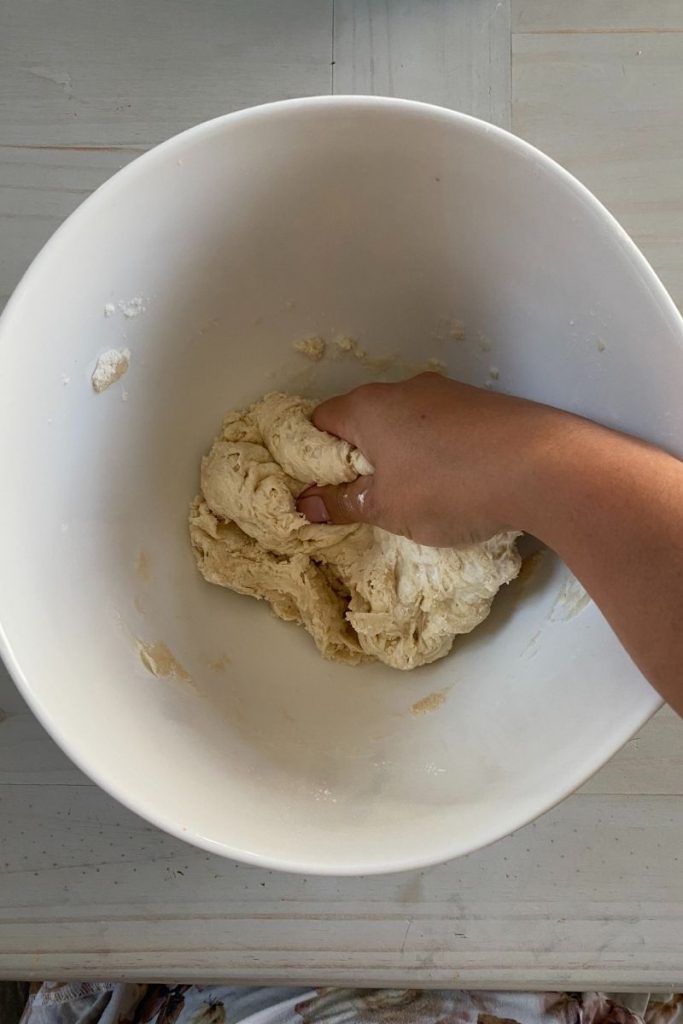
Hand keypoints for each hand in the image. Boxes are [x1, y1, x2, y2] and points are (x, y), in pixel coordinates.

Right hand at [296, 373, 576, 545]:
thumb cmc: (448, 488)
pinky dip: (435, 452)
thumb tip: (305, 503)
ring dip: (399, 455)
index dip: (310, 455)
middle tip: (364, 498)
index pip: (320, 421)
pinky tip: (454, 483)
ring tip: (413, 495)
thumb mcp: (387, 508)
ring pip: (404, 423)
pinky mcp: (481, 406)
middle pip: (363, 420)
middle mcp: (403, 390)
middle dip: (357, 458)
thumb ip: (342, 503)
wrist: (542, 467)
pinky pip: (440, 428)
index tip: (318, 487)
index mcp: (369, 407)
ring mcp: (446, 393)